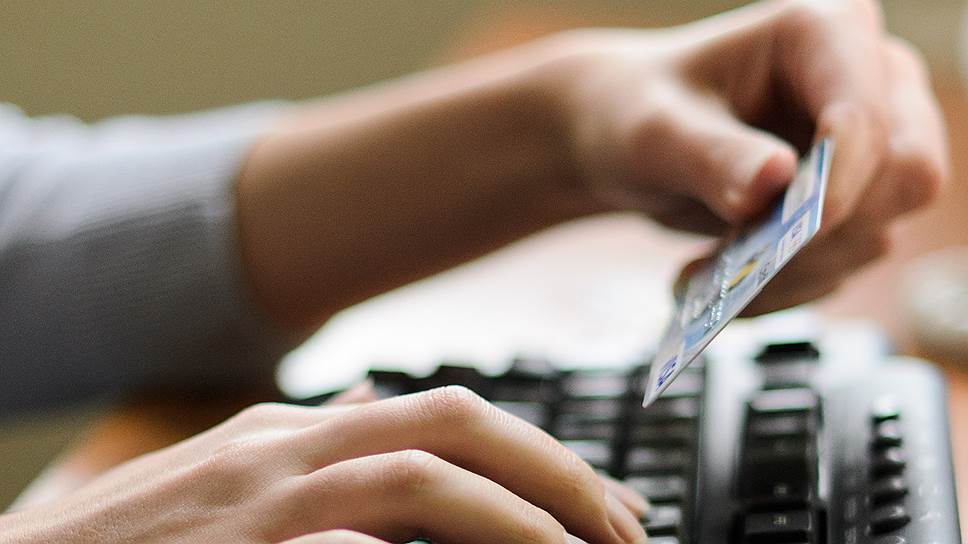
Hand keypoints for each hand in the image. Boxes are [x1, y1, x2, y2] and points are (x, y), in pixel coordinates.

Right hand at [1, 387, 646, 543]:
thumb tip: (382, 401)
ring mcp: (261, 502)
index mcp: (298, 429)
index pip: (450, 417)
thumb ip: (316, 437)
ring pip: (417, 478)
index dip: (541, 458)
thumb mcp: (232, 469)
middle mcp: (288, 449)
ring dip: (516, 519)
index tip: (601, 506)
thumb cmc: (137, 539)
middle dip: (556, 474)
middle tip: (624, 529)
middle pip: (455, 427)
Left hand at [542, 0, 947, 312]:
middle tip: (741, 265)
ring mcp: (866, 147)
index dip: (841, 181)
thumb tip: (773, 182)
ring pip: (875, 231)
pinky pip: (844, 260)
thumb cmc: (636, 110)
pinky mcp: (851, 201)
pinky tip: (724, 281)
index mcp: (823, 34)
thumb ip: (710, 156)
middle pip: (904, 175)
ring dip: (792, 271)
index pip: (867, 115)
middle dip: (823, 237)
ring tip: (703, 274)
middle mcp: (866, 83)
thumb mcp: (653, 133)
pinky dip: (784, 283)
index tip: (789, 233)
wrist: (625, 137)